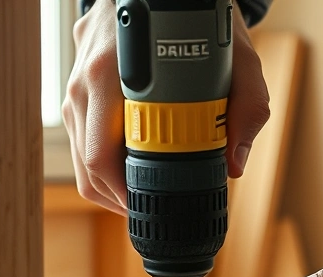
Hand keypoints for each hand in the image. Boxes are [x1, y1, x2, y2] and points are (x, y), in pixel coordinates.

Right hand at [62, 1, 270, 214]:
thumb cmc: (196, 14)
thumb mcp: (236, 54)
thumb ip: (247, 104)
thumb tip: (235, 162)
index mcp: (112, 73)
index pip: (102, 153)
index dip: (124, 191)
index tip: (151, 206)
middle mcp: (85, 81)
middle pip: (87, 163)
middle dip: (118, 196)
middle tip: (150, 210)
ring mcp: (75, 84)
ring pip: (79, 155)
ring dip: (108, 183)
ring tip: (142, 195)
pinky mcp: (76, 86)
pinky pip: (81, 137)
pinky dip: (102, 162)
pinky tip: (129, 169)